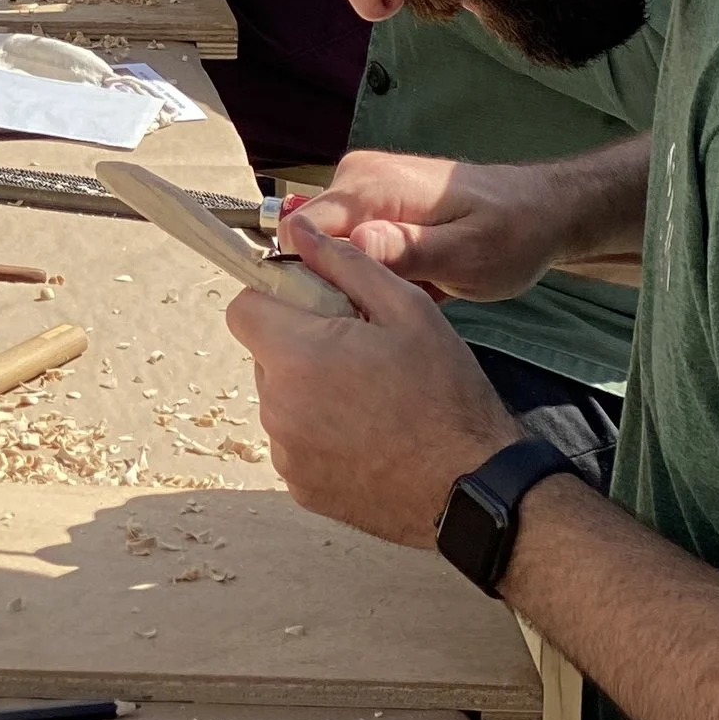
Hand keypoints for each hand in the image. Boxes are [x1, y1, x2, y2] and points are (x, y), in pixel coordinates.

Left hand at [223, 223, 520, 546]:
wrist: (474, 487)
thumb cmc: (446, 397)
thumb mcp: (407, 309)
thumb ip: (344, 264)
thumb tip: (301, 232)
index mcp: (296, 356)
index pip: (244, 309)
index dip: (274, 299)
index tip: (312, 305)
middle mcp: (278, 407)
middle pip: (265, 354)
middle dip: (299, 344)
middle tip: (357, 351)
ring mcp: (287, 453)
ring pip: (281, 399)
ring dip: (309, 390)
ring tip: (369, 397)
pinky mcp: (302, 487)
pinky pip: (295, 442)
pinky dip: (320, 433)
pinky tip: (368, 435)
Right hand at [284, 149, 592, 301]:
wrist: (540, 212)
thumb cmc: (512, 234)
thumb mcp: (469, 254)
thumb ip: (410, 249)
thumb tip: (353, 244)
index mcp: (371, 185)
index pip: (300, 229)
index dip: (308, 277)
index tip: (342, 315)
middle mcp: (354, 179)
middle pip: (308, 243)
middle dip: (335, 284)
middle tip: (383, 317)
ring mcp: (361, 191)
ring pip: (326, 250)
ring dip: (356, 283)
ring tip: (402, 304)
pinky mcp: (370, 208)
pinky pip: (347, 247)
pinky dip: (371, 275)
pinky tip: (406, 290)